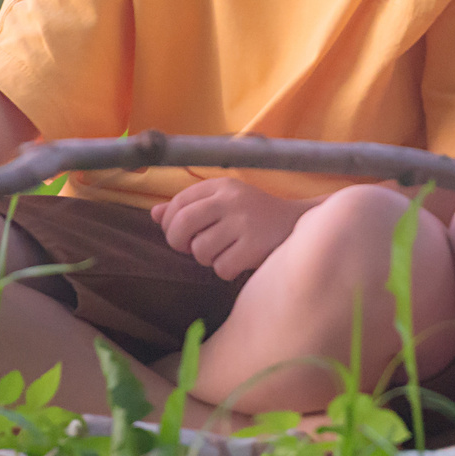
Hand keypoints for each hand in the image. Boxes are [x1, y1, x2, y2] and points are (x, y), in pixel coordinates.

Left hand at [148, 177, 308, 280]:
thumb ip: (190, 206)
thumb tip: (154, 214)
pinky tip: (239, 261)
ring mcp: (244, 222)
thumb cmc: (254, 216)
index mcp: (221, 185)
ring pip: (200, 250)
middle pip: (182, 224)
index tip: (180, 234)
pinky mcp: (254, 246)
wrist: (299, 225)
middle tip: (190, 248)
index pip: (178, 203)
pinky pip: (221, 268)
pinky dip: (226, 270)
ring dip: (207, 258)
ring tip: (224, 251)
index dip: (170, 223)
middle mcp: (231, 199)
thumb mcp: (223, 203)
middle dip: (178, 242)